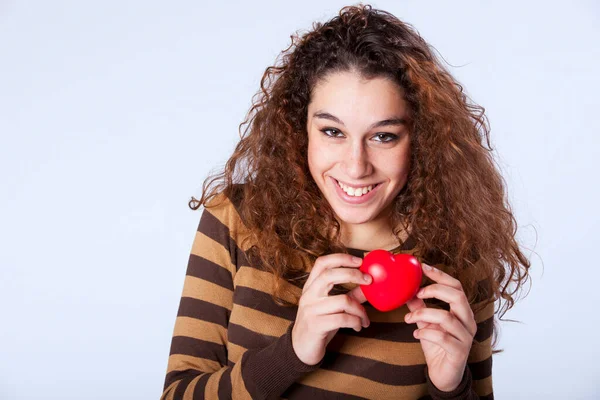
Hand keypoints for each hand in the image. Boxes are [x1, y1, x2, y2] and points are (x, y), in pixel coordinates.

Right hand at [292, 254, 371, 365]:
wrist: (301, 349)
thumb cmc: (320, 324)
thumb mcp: (334, 307)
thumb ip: (351, 295)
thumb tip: (370, 285)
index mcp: (311, 286)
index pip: (322, 263)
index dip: (341, 258)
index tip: (360, 260)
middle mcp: (308, 295)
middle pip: (330, 275)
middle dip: (353, 275)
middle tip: (369, 281)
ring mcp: (310, 310)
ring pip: (343, 300)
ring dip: (360, 310)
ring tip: (365, 319)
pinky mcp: (316, 326)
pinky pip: (343, 319)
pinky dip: (356, 322)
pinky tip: (358, 326)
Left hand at [404, 263, 476, 391]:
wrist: (443, 374)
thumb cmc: (437, 346)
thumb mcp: (426, 323)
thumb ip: (420, 307)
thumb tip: (407, 291)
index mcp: (462, 311)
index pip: (456, 287)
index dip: (440, 275)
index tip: (423, 267)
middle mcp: (468, 322)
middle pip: (457, 297)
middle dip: (434, 291)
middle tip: (417, 293)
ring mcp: (466, 337)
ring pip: (446, 317)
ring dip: (423, 314)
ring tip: (408, 318)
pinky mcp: (459, 352)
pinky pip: (442, 337)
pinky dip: (425, 333)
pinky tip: (416, 333)